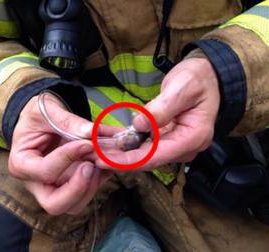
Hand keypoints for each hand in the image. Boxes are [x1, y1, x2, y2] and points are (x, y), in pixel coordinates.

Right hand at [9, 93, 112, 214]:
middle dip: (78, 187)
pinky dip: (102, 178)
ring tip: (100, 158)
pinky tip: (106, 160)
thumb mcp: (45, 110)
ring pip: (76, 204)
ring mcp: (56, 186)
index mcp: (22, 164)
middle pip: (56, 204)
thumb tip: (92, 132)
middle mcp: (37, 182)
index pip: (45, 172)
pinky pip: (89, 191)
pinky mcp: (72, 184)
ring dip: (93, 184)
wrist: (42, 120)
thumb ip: (66, 121)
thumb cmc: (37, 115)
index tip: (86, 143)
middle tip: (90, 165)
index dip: (67, 159)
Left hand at [95, 58, 219, 169]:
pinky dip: (128, 145)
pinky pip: (146, 146)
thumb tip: (139, 125)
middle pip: (148, 159)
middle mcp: (185, 147)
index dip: (128, 160)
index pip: (156, 156)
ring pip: (145, 155)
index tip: (105, 160)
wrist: (207, 76)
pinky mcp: (168, 139)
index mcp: (193, 137)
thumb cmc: (198, 79)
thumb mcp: (181, 88)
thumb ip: (161, 108)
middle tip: (94, 156)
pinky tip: (110, 142)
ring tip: (97, 150)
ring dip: (121, 154)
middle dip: (120, 159)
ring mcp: (177, 145)